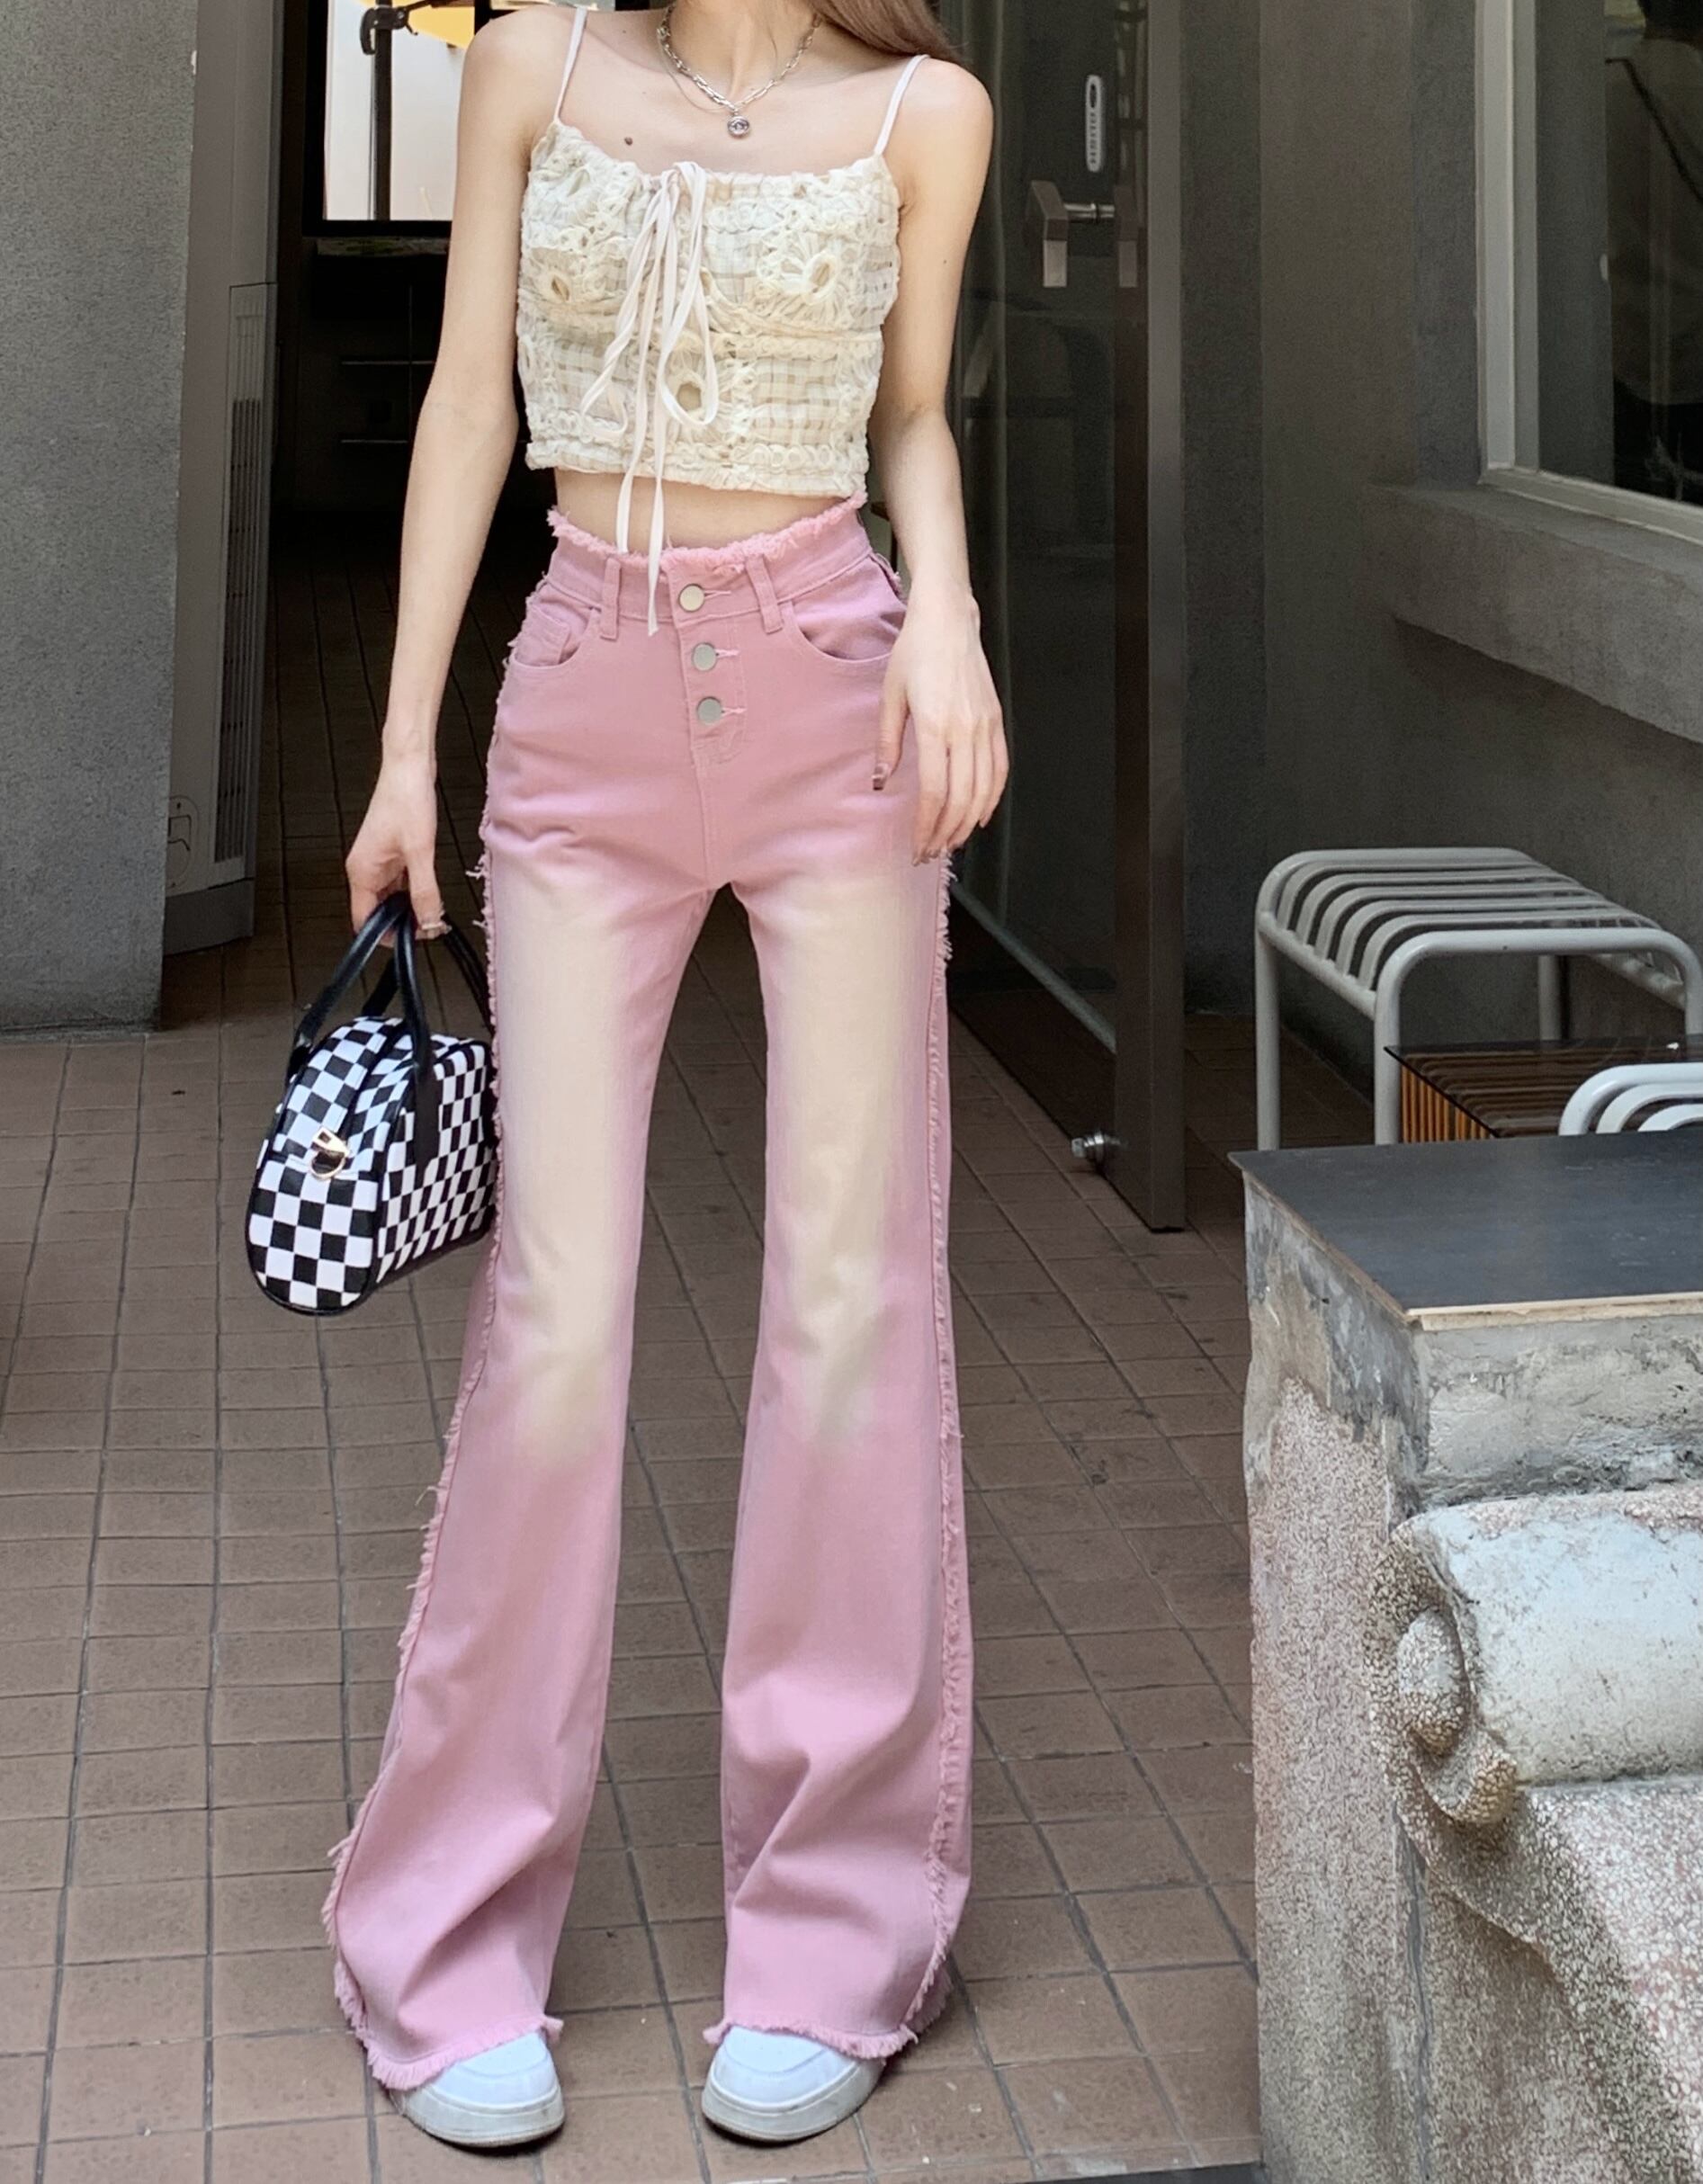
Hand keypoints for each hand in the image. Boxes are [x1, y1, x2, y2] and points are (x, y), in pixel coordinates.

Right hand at [345, 754, 443, 934]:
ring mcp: (377, 861)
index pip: (363, 920)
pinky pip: (398, 883)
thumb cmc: (406, 799)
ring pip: (390, 898)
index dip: (384, 936)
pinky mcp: (390, 853)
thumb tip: (428, 921)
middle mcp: (365, 868)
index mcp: (362, 871)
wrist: (409, 768)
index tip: (409, 942)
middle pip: (377, 911)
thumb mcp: (420, 852)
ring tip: (432, 906)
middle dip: (401, 922)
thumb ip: (424, 891)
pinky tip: (429, 889)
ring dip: (409, 906)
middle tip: (429, 925)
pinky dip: (412, 890)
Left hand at [875, 584, 1008, 862]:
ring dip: (968, 822)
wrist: (949, 621)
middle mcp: (965, 730)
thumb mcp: (891, 697)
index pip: (934, 792)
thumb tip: (881, 784)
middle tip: (931, 851)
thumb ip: (887, 744)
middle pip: (961, 798)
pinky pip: (1000, 769)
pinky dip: (992, 797)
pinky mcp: (996, 721)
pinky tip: (980, 814)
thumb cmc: (915, 654)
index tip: (917, 846)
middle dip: (945, 833)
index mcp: (935, 726)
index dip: (926, 826)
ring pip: (984, 790)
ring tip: (951, 840)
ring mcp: (985, 726)